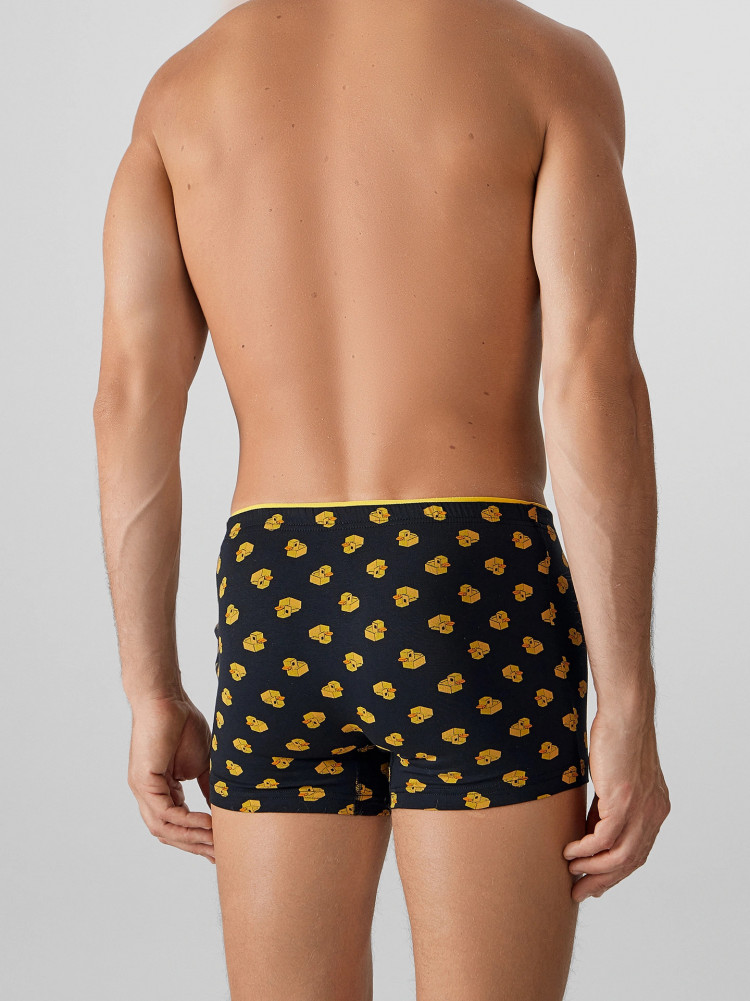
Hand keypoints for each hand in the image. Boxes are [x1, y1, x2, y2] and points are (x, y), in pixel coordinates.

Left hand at [127, 694, 214, 862]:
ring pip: (164, 828)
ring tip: (215, 841)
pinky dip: (186, 820)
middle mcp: (149, 794)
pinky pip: (164, 812)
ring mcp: (143, 790)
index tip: (219, 850)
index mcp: (162, 791)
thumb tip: (221, 809)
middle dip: (195, 846)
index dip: (197, 839)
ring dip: (191, 838)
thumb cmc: (182, 723)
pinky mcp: (143, 781)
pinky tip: (205, 822)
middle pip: (169, 833)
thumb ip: (207, 787)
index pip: (177, 825)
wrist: (167, 698)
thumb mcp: (202, 763)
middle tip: (219, 855)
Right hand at [563, 710, 669, 901]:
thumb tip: (592, 828)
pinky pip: (603, 839)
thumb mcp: (618, 778)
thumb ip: (611, 805)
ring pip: (618, 856)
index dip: (617, 872)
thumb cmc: (619, 737)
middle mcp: (653, 814)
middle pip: (630, 861)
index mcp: (656, 809)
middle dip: (603, 881)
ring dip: (592, 870)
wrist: (626, 714)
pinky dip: (585, 850)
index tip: (595, 882)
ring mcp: (640, 809)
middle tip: (580, 891)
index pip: (638, 852)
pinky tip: (570, 852)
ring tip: (571, 875)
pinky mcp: (623, 802)